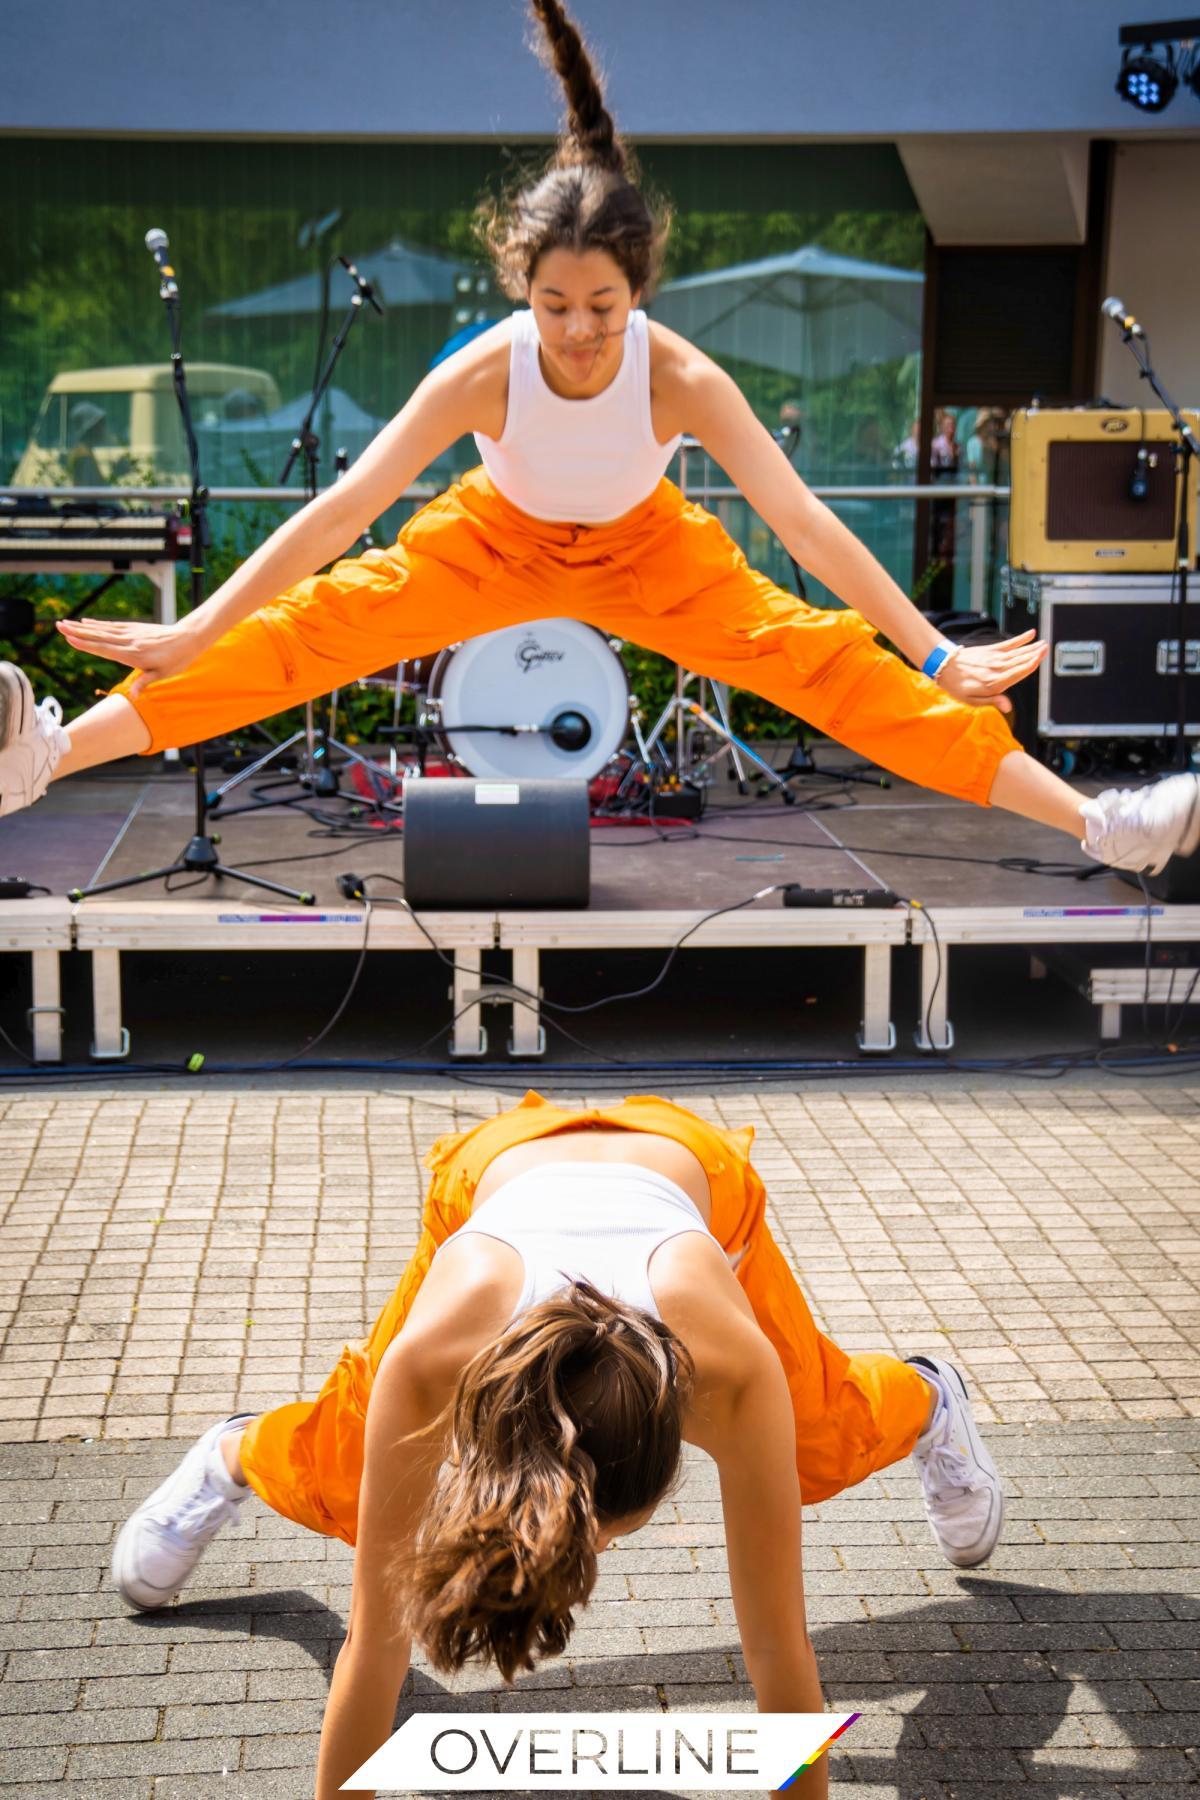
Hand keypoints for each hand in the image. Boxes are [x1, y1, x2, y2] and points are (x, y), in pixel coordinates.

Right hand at [54, 617, 203, 697]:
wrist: (188, 638)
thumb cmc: (176, 660)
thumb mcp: (162, 675)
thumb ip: (145, 683)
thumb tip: (133, 696)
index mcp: (133, 655)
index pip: (104, 649)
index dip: (86, 644)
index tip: (69, 639)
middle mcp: (129, 642)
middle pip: (98, 636)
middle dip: (77, 632)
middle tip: (58, 626)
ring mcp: (131, 633)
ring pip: (103, 629)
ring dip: (83, 626)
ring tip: (65, 622)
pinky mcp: (134, 628)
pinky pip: (112, 626)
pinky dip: (98, 624)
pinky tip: (87, 622)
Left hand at [934, 628, 1046, 713]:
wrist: (944, 667)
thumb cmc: (958, 687)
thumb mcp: (973, 700)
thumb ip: (993, 701)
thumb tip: (1008, 707)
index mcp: (994, 683)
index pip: (1017, 673)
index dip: (1030, 664)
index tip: (1040, 657)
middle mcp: (996, 669)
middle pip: (1020, 661)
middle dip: (1035, 654)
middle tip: (1047, 648)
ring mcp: (994, 658)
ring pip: (1017, 652)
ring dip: (1032, 647)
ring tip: (1044, 643)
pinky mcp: (990, 650)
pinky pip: (1008, 644)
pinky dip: (1020, 639)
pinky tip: (1031, 634)